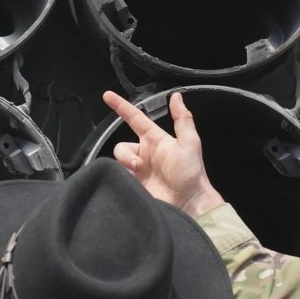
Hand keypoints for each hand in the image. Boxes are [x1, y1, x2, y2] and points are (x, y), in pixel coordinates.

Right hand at [102, 89, 225, 219]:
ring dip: (126, 165)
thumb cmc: (191, 172)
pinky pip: (117, 176)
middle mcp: (144, 153)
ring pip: (118, 160)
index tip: (107, 96)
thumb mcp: (190, 142)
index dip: (121, 107)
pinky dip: (121, 177)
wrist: (188, 202)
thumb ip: (182, 119)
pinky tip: (133, 183)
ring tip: (139, 174)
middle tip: (139, 165)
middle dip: (125, 154)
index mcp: (155, 140)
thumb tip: (176, 96)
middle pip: (121, 146)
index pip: (134, 118)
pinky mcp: (133, 184)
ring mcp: (137, 170)